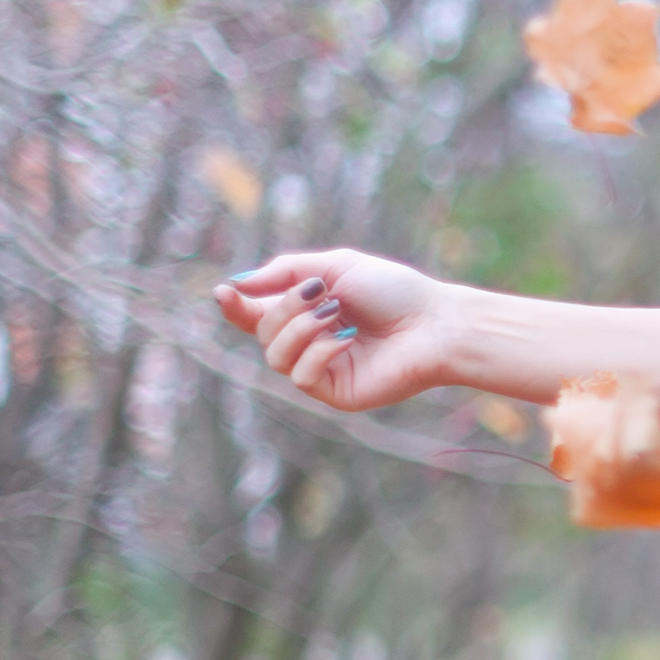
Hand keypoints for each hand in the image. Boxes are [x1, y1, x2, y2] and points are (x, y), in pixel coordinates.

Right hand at [213, 249, 453, 411]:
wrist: (436, 323)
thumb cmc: (395, 292)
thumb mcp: (337, 266)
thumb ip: (286, 271)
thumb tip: (238, 284)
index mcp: (307, 313)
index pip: (257, 315)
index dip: (236, 307)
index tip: (223, 292)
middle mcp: (309, 343)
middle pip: (262, 332)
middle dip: (284, 308)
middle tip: (318, 292)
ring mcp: (321, 370)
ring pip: (275, 356)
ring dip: (300, 328)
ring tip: (334, 313)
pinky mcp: (335, 393)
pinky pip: (301, 377)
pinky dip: (318, 352)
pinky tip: (346, 339)